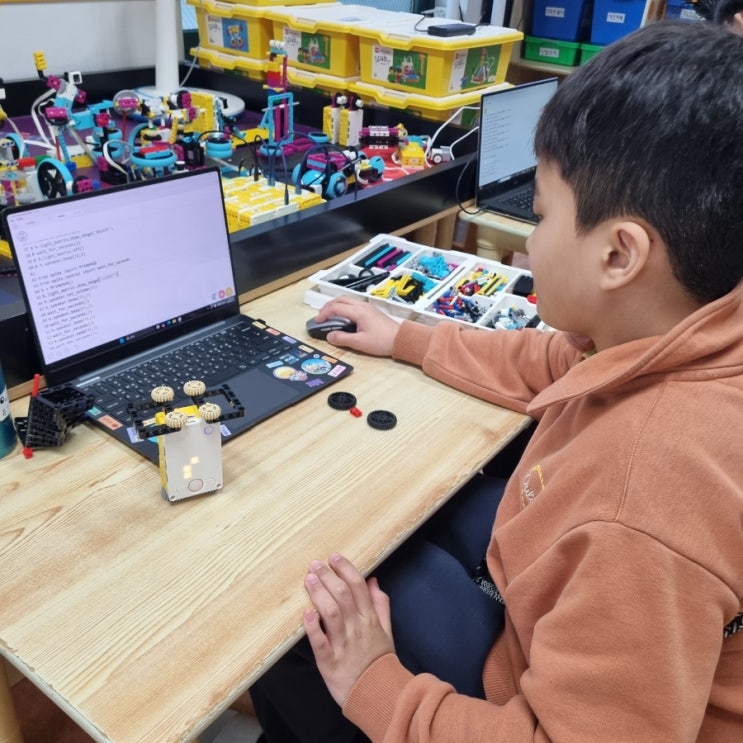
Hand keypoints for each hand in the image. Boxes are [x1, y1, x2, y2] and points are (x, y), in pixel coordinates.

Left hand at [303, 553, 394, 706]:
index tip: (334, 557)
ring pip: (331, 613)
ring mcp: (343, 645)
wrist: (379, 695)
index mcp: (370, 619)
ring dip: (319, 594)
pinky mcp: (330, 662)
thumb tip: (373, 581)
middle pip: (342, 595)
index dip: (346, 568)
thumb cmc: (380, 661)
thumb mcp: (387, 630)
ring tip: (309, 579)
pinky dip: (312, 628)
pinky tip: (305, 614)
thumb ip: (380, 604)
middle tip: (315, 564)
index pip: (358, 586)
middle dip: (328, 576)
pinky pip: (320, 643)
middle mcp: (356, 628)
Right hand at [314, 297, 400, 356]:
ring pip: (347, 300)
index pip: (336, 307)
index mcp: (358, 312)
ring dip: (336, 305)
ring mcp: (367, 307)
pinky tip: (343, 317)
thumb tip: (330, 336)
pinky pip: (353, 304)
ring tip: (330, 315)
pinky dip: (344, 307)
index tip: (317, 321)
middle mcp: (362, 306)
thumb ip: (342, 339)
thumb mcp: (359, 343)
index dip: (324, 313)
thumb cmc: (382, 341)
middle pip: (340, 299)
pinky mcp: (371, 311)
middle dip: (328, 306)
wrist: (401, 339)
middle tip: (321, 316)